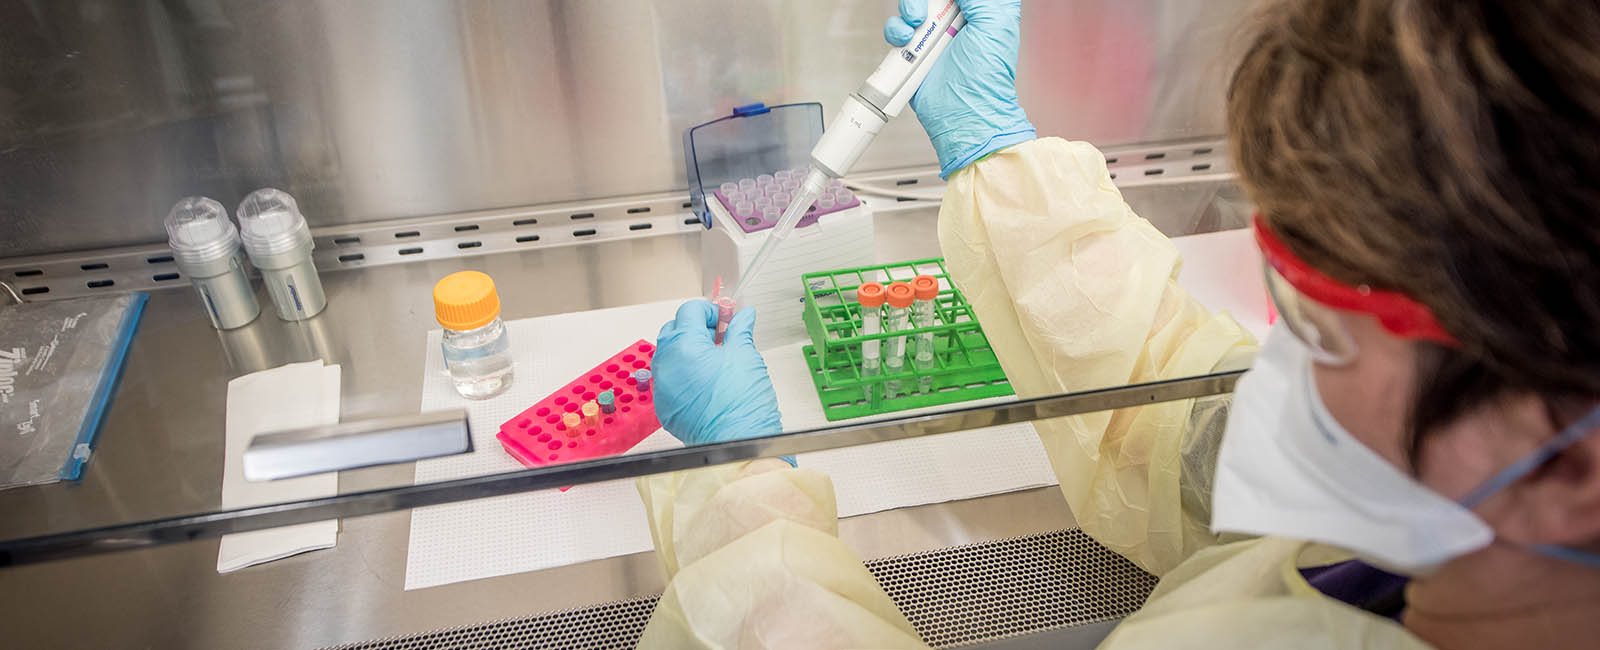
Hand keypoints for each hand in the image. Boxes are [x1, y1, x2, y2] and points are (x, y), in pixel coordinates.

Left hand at [653, 300, 782, 446]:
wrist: (737, 443)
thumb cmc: (741, 404)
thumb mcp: (745, 356)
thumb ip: (740, 331)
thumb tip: (744, 316)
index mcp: (684, 345)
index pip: (689, 311)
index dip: (710, 311)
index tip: (725, 319)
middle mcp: (666, 363)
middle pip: (673, 330)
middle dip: (695, 328)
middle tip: (720, 337)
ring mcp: (662, 386)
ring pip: (668, 355)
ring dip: (687, 350)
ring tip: (713, 360)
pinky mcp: (664, 406)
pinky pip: (668, 380)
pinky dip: (683, 374)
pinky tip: (705, 381)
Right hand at [884, 0, 1034, 177]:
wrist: (962, 111)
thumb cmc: (986, 76)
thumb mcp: (994, 22)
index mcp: (983, 8)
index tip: (946, 1)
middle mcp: (958, 16)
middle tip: (924, 11)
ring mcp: (934, 32)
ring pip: (912, 5)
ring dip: (908, 9)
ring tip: (914, 25)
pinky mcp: (914, 49)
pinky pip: (897, 28)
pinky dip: (896, 30)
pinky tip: (906, 40)